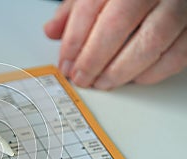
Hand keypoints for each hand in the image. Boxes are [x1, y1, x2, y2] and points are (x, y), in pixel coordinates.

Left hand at [44, 0, 186, 89]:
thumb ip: (74, 10)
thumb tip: (51, 31)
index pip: (90, 8)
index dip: (73, 41)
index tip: (65, 64)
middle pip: (117, 26)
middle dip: (93, 60)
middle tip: (81, 78)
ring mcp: (178, 6)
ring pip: (149, 42)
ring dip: (119, 71)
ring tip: (102, 83)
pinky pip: (176, 55)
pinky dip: (151, 73)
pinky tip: (132, 79)